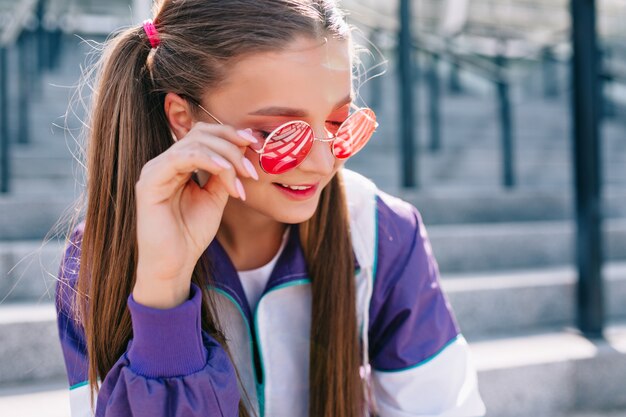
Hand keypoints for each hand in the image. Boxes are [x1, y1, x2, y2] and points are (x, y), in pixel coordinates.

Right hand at [133, 123, 258, 308]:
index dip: (232, 134)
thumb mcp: (215, 197)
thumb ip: (224, 173)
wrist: (173, 264)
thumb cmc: (191, 234)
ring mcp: (155, 170)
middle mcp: (164, 162)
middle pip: (201, 133)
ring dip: (226, 156)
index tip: (258, 144)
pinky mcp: (149, 182)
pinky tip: (226, 171)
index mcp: (178, 164)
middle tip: (253, 165)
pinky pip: (181, 158)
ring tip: (244, 176)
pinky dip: (208, 160)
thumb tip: (243, 149)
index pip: (205, 135)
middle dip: (232, 143)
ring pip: (194, 143)